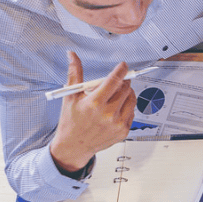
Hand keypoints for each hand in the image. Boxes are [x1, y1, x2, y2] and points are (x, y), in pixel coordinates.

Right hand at [48, 55, 135, 171]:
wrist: (74, 146)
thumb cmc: (71, 121)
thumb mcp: (70, 96)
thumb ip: (74, 73)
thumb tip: (72, 55)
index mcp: (94, 103)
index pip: (114, 80)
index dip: (121, 70)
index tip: (123, 66)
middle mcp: (108, 114)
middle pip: (125, 88)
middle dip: (121, 81)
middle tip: (115, 82)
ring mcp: (117, 124)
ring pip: (132, 99)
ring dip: (126, 92)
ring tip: (116, 94)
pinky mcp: (123, 131)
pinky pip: (132, 112)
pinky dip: (127, 106)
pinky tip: (116, 107)